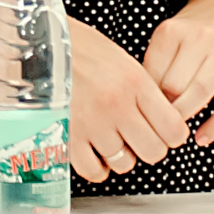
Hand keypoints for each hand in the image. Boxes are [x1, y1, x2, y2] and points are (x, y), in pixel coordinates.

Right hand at [66, 20, 193, 184]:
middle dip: (149, 148)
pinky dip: (97, 168)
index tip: (165, 132)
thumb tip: (160, 119)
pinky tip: (95, 154)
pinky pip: (93, 170)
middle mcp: (117, 105)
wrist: (40, 43)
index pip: (174, 129)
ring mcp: (93, 123)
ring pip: (124, 163)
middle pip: (153, 152)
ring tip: (111, 140)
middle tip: (138, 138)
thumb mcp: (121, 60)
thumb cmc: (80, 47)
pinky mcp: (69, 136)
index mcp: (135, 82)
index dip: (172, 135)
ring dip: (121, 156)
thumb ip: (142, 90)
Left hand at [143, 0, 213, 147]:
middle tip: (158, 121)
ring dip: (185, 117)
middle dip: (164, 109)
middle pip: (174, 87)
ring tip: (176, 129)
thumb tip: (144, 102)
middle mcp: (200, 39)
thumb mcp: (170, 34)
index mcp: (174, 31)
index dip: (145, 97)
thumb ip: (158, 63)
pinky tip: (202, 137)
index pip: (151, 74)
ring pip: (199, 95)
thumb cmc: (196, 26)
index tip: (144, 107)